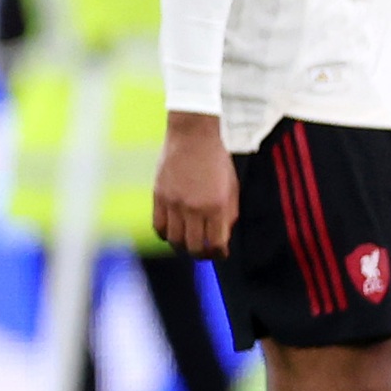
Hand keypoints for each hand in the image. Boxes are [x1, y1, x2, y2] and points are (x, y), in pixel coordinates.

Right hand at [152, 112, 237, 257]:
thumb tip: (221, 237)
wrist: (193, 136)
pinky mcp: (159, 197)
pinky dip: (165, 234)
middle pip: (195, 247)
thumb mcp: (231, 188)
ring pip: (175, 240)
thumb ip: (228, 214)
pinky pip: (158, 226)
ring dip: (182, 246)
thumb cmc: (216, 161)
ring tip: (187, 243)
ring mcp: (175, 203)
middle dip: (202, 255)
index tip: (220, 253)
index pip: (217, 244)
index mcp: (218, 206)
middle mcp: (195, 208)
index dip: (219, 253)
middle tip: (204, 252)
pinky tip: (172, 232)